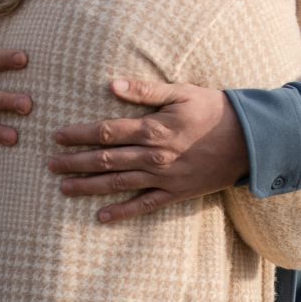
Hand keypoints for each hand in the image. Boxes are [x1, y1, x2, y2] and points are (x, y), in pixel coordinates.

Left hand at [47, 79, 246, 222]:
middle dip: (75, 162)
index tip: (57, 135)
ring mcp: (163, 178)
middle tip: (50, 164)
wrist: (250, 141)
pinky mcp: (175, 193)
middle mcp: (154, 156)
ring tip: (63, 188)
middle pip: (106, 160)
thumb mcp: (181, 91)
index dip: (79, 134)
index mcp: (153, 128)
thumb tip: (111, 84)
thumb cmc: (214, 110)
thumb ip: (145, 90)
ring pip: (118, 184)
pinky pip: (144, 206)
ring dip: (88, 186)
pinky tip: (101, 217)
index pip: (106, 132)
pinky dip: (122, 212)